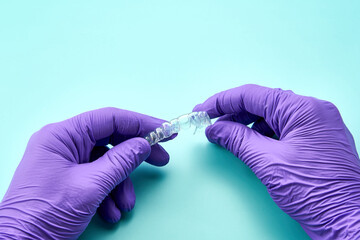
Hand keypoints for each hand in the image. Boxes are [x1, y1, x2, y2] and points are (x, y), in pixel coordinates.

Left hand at [0, 108, 172, 238]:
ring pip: (107, 162)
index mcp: (62, 135)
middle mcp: (64, 143)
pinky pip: (98, 176)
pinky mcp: (70, 177)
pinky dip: (109, 193)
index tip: (165, 129)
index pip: (109, 118)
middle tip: (162, 158)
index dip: (141, 123)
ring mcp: (67, 160)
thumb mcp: (91, 186)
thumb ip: (121, 161)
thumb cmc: (46, 214)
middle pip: (111, 139)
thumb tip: (143, 145)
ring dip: (121, 183)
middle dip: (136, 153)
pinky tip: (111, 211)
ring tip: (126, 204)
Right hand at [194, 84, 359, 238]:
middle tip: (210, 124)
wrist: (346, 220)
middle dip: (233, 114)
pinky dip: (262, 135)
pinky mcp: (315, 140)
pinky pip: (282, 129)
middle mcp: (312, 111)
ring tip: (226, 136)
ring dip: (246, 125)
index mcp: (303, 109)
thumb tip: (215, 129)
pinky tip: (248, 144)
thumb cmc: (314, 192)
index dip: (222, 101)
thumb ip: (238, 139)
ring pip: (272, 116)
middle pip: (262, 104)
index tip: (202, 110)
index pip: (253, 95)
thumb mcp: (268, 162)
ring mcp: (316, 126)